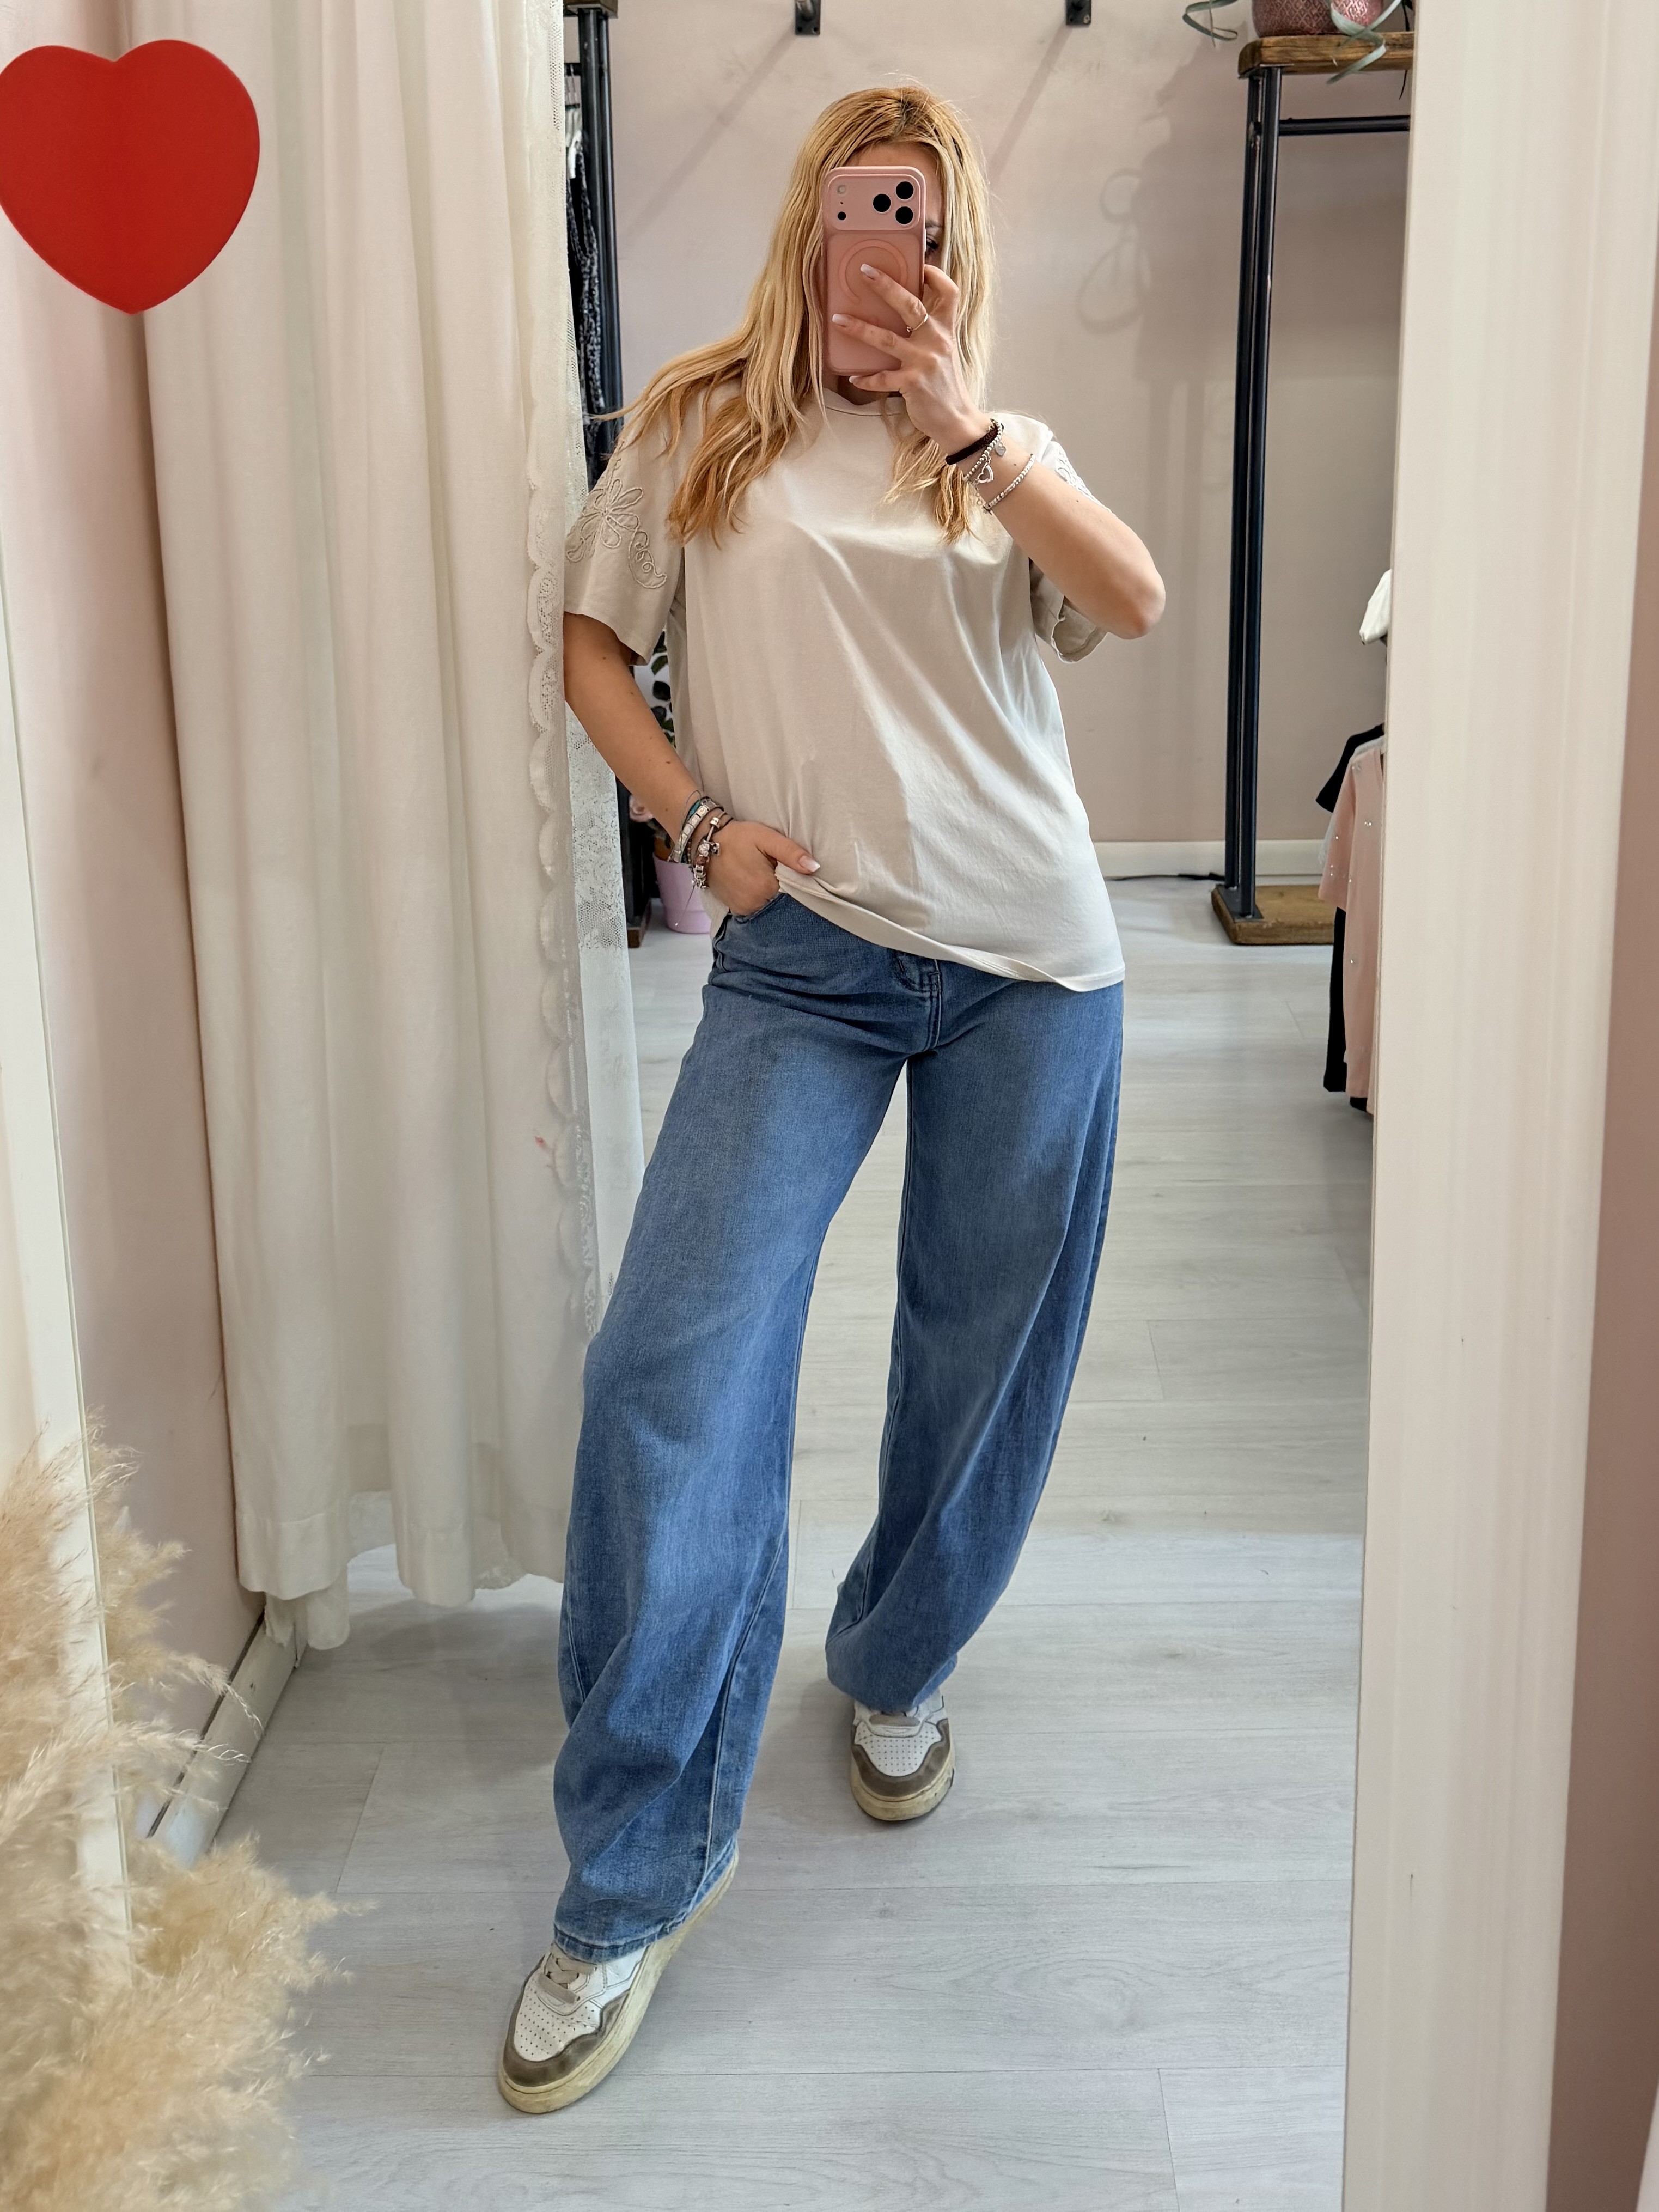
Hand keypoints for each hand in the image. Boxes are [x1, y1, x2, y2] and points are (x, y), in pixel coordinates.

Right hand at [706, 818, 818, 914]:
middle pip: (782, 900)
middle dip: (784, 888)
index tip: (790, 869)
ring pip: (769, 906)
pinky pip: (756, 908)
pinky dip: (760, 899)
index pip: (794, 891)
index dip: (795, 880)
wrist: (704, 842)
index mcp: (765, 887)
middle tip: (774, 869)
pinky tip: (755, 884)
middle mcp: (754, 903)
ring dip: (771, 895)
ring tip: (763, 876)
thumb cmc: (737, 837)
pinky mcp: (736, 909)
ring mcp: (744, 909)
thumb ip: (791, 853)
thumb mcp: (766, 838)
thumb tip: (814, 867)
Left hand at [831, 264, 986, 453]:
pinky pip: (882, 378)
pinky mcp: (912, 384)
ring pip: (887, 339)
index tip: (919, 265)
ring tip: (838, 320)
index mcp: (946, 329)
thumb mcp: (944, 352)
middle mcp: (937, 340)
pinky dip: (866, 378)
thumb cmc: (945, 385)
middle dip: (886, 285)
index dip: (935, 275)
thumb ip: (929, 332)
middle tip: (864, 271)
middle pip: (910, 305)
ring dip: (860, 329)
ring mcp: (924, 361)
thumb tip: (904, 316)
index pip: (949, 292)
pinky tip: (853, 378)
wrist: (956, 420)